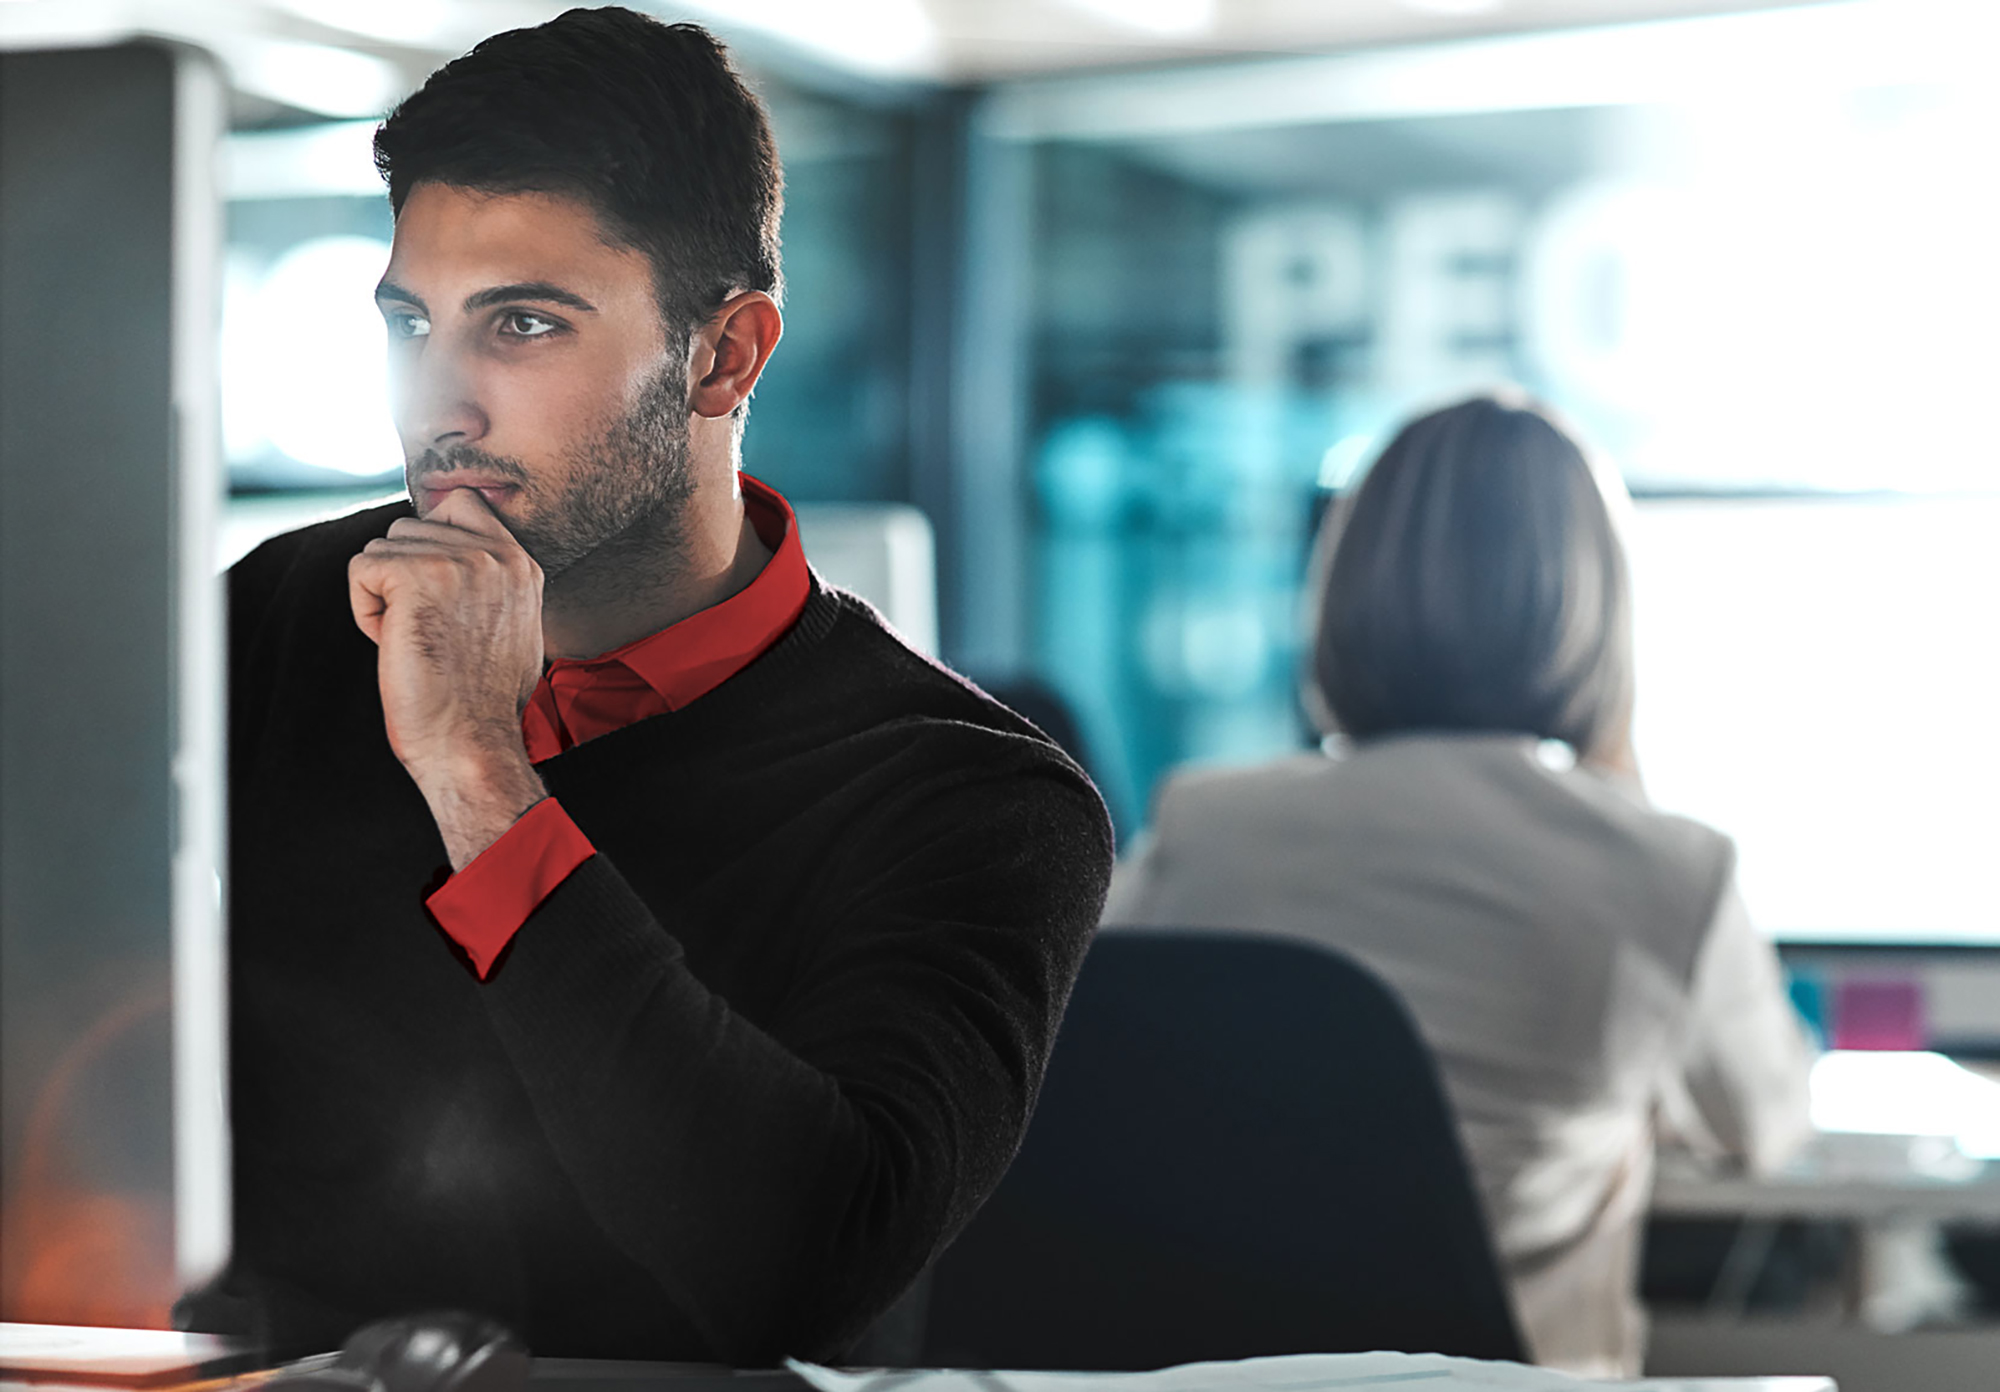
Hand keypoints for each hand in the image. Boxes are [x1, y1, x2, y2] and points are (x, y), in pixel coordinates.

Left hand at [349, 488, 547, 866]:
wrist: (470, 743)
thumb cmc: (482, 703)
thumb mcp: (510, 627)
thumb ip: (489, 583)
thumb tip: (451, 559)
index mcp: (521, 564)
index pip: (463, 505)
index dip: (431, 539)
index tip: (429, 589)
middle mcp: (496, 555)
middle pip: (412, 527)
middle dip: (403, 576)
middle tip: (425, 630)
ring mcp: (457, 561)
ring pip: (383, 548)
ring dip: (383, 596)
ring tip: (413, 640)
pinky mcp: (415, 575)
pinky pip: (361, 568)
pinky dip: (365, 610)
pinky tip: (392, 643)